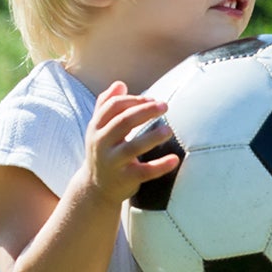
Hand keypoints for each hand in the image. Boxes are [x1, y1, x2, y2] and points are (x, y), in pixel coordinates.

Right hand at [82, 83, 177, 205]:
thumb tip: (120, 83)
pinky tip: (175, 159)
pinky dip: (160, 166)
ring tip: (169, 130)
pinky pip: (145, 171)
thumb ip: (107, 105)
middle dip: (144, 112)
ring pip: (133, 147)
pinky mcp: (125, 179)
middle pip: (123, 122)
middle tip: (165, 106)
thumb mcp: (100, 129)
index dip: (134, 100)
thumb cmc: (104, 151)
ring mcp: (113, 162)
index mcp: (97, 127)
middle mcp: (102, 143)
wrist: (95, 187)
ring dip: (152, 137)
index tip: (153, 99)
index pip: (113, 106)